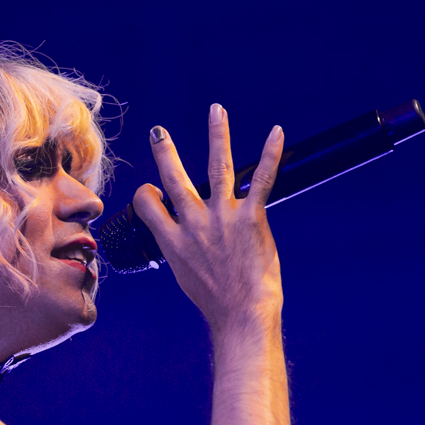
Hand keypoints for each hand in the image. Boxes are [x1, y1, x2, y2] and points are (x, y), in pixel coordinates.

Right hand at [132, 104, 284, 326]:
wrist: (241, 314)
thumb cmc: (216, 300)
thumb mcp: (186, 275)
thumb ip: (183, 250)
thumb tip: (184, 242)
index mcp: (173, 240)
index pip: (147, 204)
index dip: (147, 194)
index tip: (153, 191)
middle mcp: (193, 224)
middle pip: (174, 178)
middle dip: (165, 152)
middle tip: (158, 132)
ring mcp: (222, 218)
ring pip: (216, 166)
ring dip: (217, 134)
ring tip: (216, 110)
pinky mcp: (251, 217)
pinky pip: (261, 179)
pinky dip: (270, 154)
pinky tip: (277, 133)